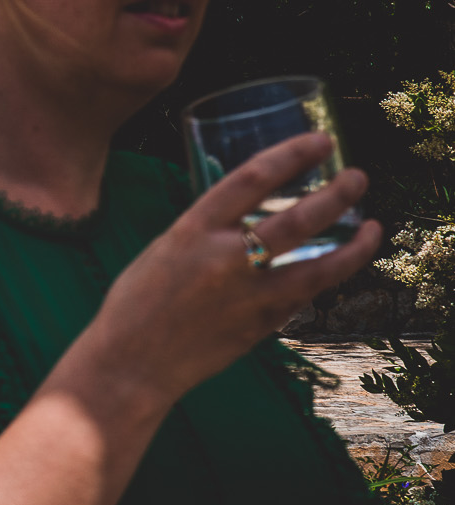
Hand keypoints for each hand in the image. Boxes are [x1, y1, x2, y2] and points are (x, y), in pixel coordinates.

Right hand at [83, 132, 381, 408]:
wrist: (129, 363)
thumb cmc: (135, 304)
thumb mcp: (163, 250)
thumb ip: (205, 233)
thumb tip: (246, 216)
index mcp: (192, 230)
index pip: (252, 178)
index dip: (292, 154)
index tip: (320, 142)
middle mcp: (224, 258)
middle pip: (299, 218)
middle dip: (338, 194)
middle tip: (358, 177)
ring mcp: (248, 295)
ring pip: (321, 264)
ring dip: (356, 244)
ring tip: (375, 226)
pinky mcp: (262, 325)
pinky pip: (304, 295)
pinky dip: (323, 278)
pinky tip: (336, 267)